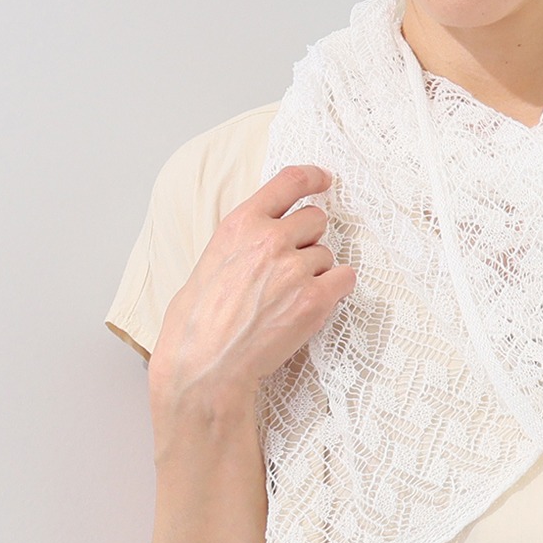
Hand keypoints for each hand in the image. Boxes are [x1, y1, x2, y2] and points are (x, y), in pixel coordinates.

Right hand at [149, 163, 355, 412]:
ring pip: (326, 254)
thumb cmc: (197, 323)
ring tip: (287, 299)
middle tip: (292, 267)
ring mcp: (295, 268)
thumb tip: (259, 239)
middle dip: (309, 238)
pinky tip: (313, 306)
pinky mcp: (314, 299)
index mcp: (240, 224)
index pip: (289, 182)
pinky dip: (336, 290)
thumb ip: (242, 242)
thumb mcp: (210, 263)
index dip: (313, 177)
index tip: (324, 180)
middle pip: (316, 219)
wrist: (206, 365)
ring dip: (316, 272)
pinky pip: (345, 279)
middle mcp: (270, 239)